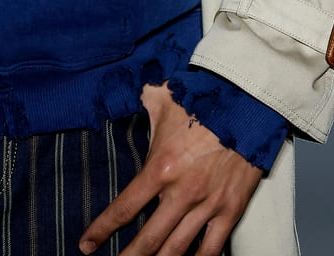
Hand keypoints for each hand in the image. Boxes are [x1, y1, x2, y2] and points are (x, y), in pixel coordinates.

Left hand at [79, 82, 261, 255]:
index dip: (102, 230)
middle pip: (149, 239)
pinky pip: (212, 248)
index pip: (125, 208)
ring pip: (178, 249)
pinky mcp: (231, 210)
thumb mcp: (161, 97)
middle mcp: (182, 192)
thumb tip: (123, 92)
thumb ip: (139, 102)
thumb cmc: (202, 98)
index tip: (87, 244)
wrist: (246, 102)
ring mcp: (208, 204)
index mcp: (160, 167)